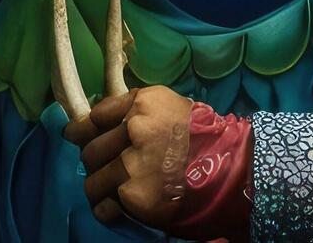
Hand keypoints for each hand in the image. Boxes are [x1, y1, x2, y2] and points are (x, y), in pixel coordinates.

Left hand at [67, 86, 203, 228]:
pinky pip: (102, 205)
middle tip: (113, 165)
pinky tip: (118, 206)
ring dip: (102, 186)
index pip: (97, 115)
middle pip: (90, 150)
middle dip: (98, 161)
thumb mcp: (174, 108)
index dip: (89, 128)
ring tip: (120, 188)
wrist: (229, 168)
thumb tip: (97, 120)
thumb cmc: (202, 136)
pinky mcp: (132, 193)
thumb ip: (139, 111)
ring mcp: (132, 163)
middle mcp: (135, 129)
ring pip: (92, 180)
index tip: (83, 135)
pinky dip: (107, 208)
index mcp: (145, 103)